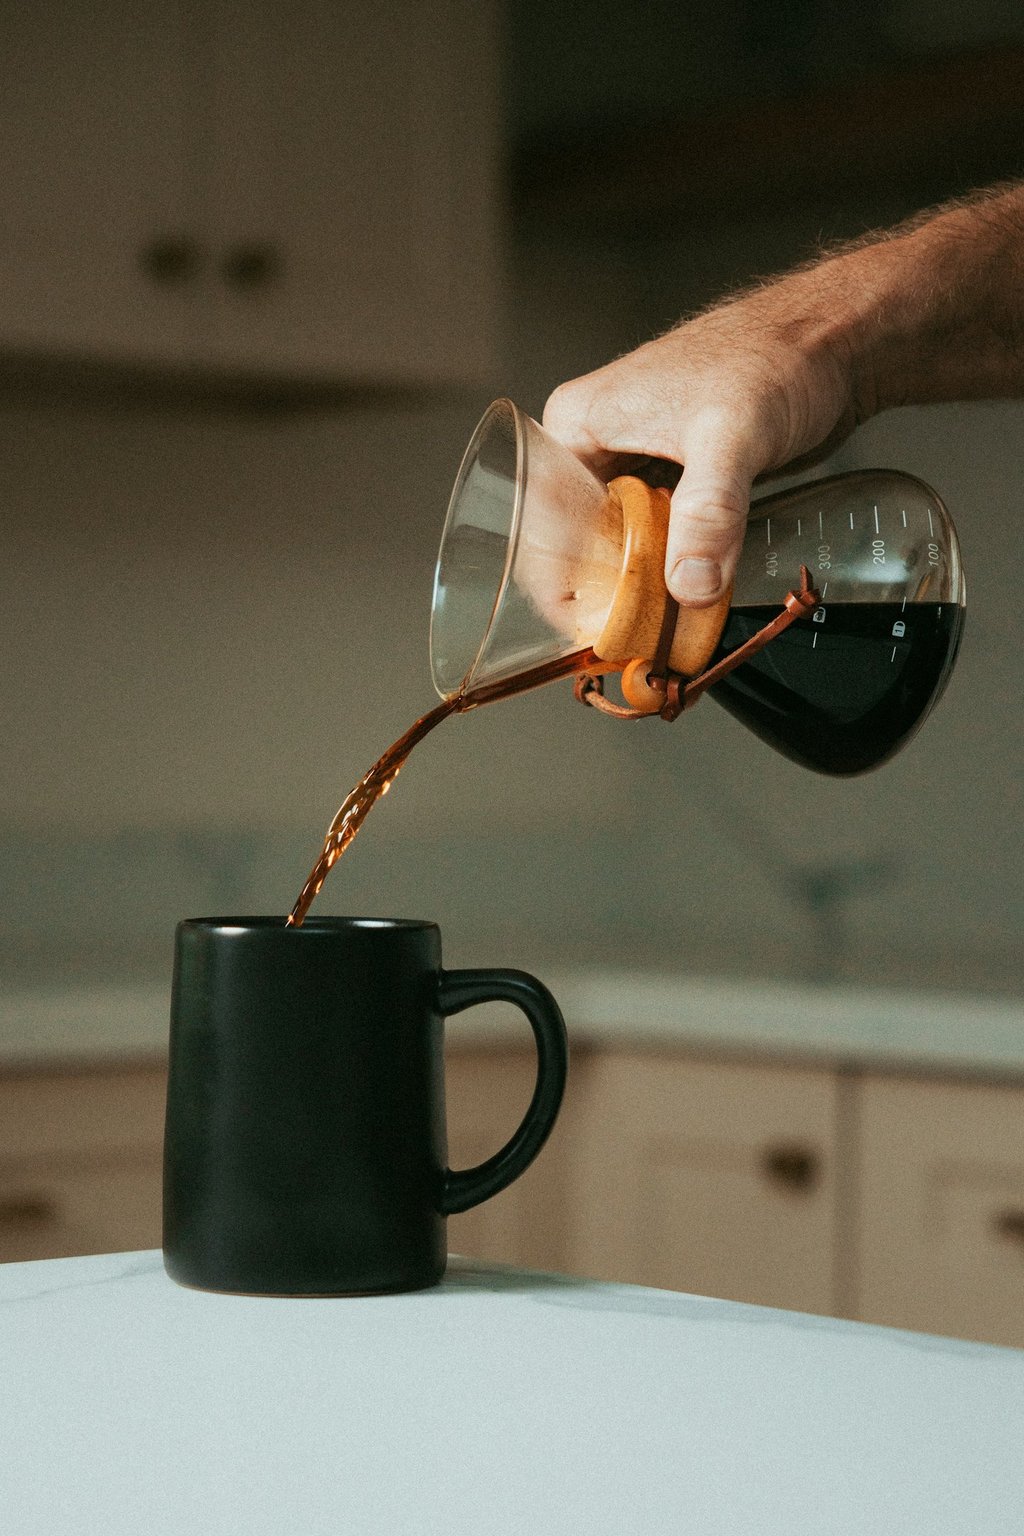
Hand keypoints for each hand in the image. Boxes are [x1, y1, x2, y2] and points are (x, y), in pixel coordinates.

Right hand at [542, 275, 859, 606]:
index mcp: (578, 424)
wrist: (835, 340)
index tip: (591, 628)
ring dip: (641, 584)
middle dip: (605, 591)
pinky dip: (672, 567)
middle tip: (634, 637)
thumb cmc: (775, 356)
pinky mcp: (677, 477)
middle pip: (581, 538)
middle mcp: (598, 444)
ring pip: (622, 541)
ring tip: (662, 628)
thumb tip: (689, 586)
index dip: (561, 581)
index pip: (545, 521)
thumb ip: (708, 511)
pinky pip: (659, 535)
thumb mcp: (731, 435)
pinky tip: (690, 597)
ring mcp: (637, 461)